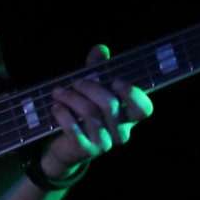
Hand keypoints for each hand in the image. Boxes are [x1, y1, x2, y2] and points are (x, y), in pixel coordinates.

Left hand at [45, 43, 153, 168]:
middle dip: (89, 87)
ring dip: (70, 97)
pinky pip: (73, 128)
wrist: (67, 148)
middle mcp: (121, 132)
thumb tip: (101, 49)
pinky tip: (56, 106)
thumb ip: (98, 69)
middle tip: (75, 82)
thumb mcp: (91, 90)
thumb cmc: (83, 114)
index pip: (144, 109)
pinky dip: (62, 113)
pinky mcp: (86, 151)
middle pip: (109, 104)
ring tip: (58, 92)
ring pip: (89, 113)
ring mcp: (105, 143)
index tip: (115, 81)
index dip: (133, 94)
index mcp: (128, 117)